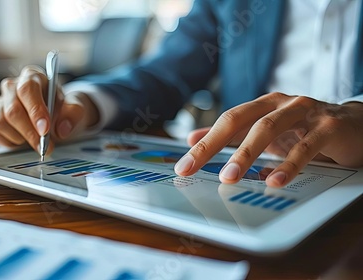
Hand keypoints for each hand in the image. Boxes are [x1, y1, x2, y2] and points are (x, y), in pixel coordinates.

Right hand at [0, 66, 98, 152]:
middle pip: (13, 109)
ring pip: (2, 122)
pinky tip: (25, 140)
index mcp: (32, 76)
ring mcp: (1, 103)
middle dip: (30, 132)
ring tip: (37, 141)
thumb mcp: (75, 108)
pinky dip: (12, 142)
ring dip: (22, 138)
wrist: (56, 116)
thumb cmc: (62, 108)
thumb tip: (62, 128)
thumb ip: (73, 114)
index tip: (45, 129)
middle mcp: (12, 87)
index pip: (28, 89)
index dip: (35, 110)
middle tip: (44, 146)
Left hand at [174, 92, 362, 186]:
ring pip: (268, 128)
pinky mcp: (329, 126)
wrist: (357, 126)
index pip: (226, 121)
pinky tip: (274, 181)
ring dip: (245, 154)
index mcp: (263, 105)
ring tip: (229, 177)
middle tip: (193, 168)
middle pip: (240, 120)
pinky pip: (306, 145)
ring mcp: (305, 112)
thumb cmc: (307, 129)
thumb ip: (233, 135)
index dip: (204, 142)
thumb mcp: (267, 132)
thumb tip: (193, 138)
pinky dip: (288, 164)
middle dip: (213, 145)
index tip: (184, 165)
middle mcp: (280, 103)